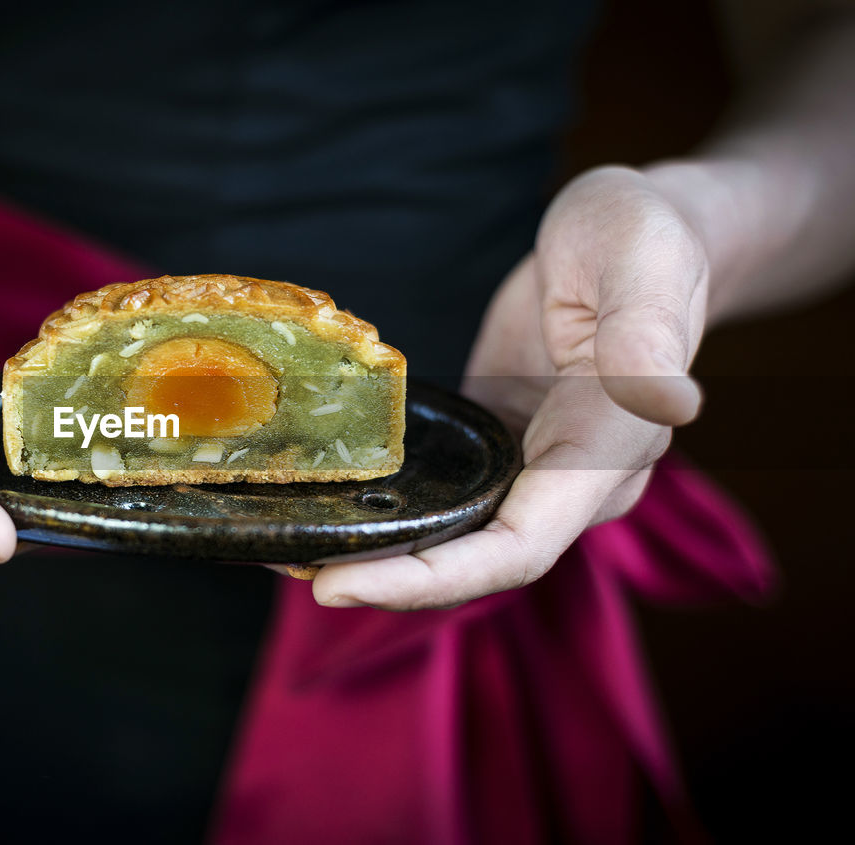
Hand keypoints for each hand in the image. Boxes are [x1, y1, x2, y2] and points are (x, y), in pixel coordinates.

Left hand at [312, 166, 706, 608]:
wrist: (631, 233)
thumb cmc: (645, 238)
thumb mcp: (645, 263)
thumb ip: (648, 334)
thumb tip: (674, 403)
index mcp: (605, 450)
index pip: (518, 549)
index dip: (432, 579)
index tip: (340, 586)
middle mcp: (566, 479)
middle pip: (473, 559)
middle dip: (383, 577)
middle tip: (287, 564)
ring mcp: (525, 463)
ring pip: (450, 535)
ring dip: (373, 551)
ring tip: (283, 545)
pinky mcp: (491, 441)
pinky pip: (438, 491)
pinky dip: (382, 506)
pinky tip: (318, 497)